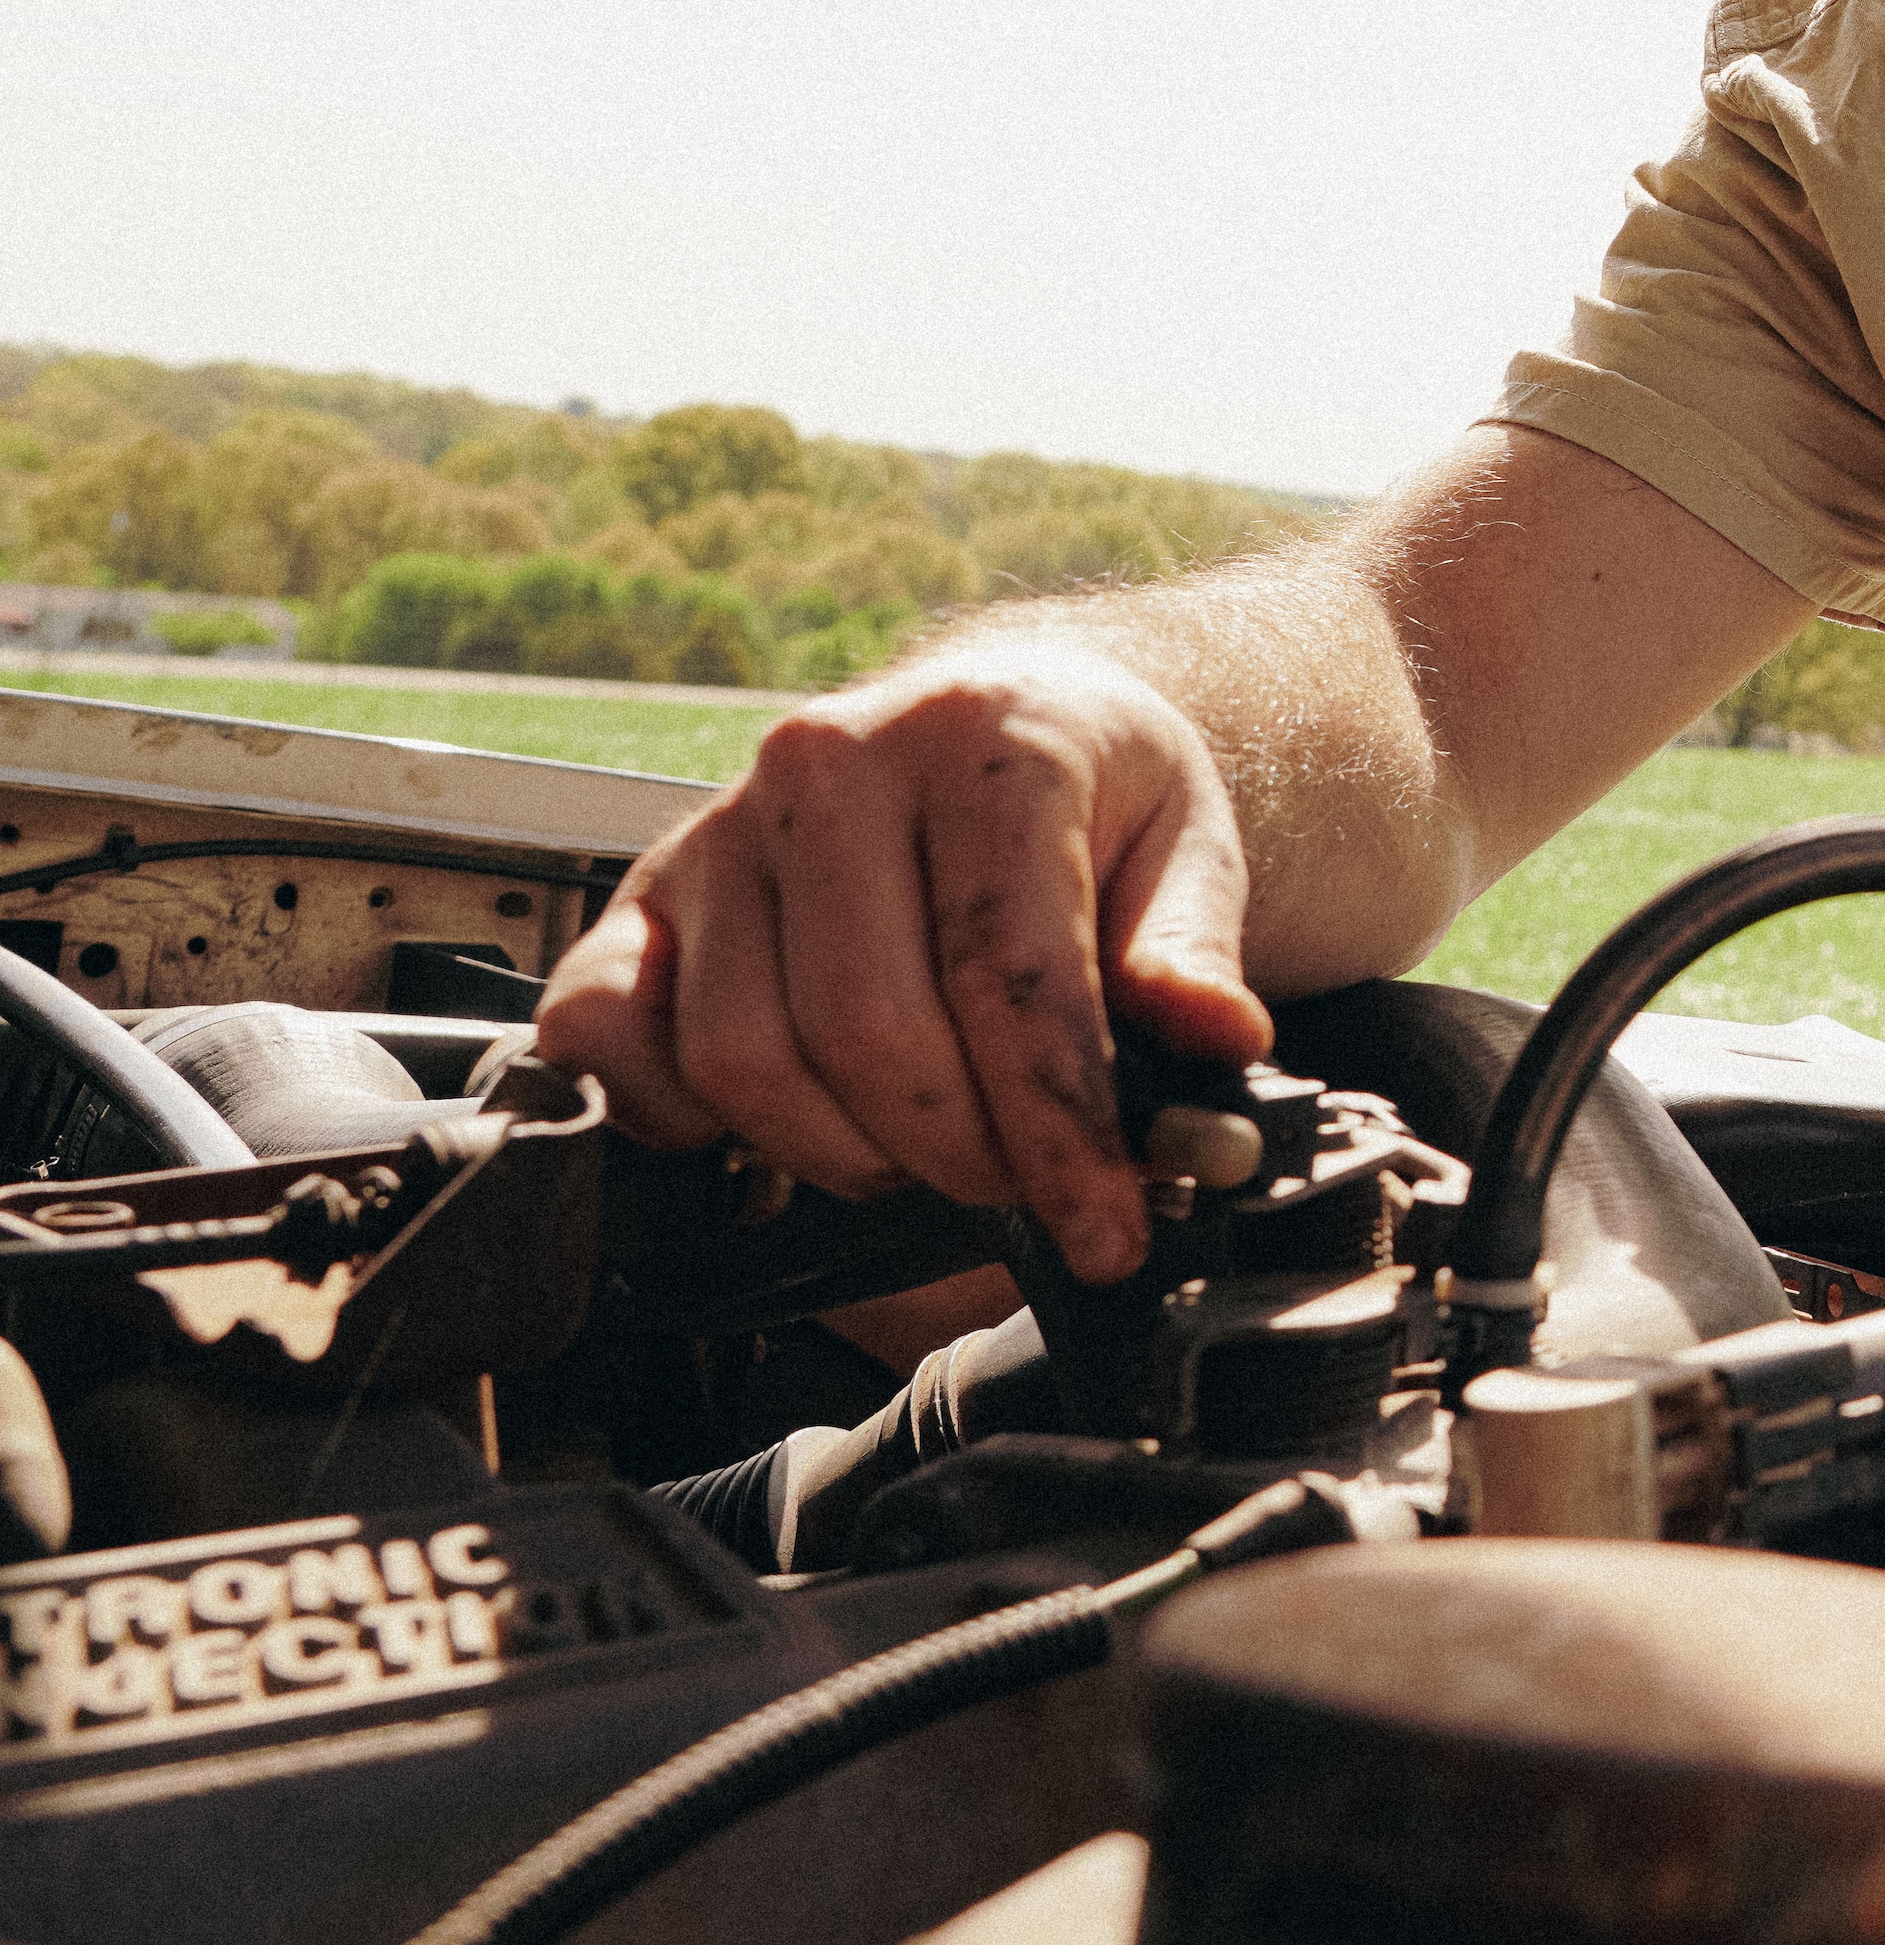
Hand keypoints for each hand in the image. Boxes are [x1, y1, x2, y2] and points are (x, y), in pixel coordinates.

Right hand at [537, 643, 1269, 1283]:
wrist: (997, 719)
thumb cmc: (1092, 795)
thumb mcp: (1185, 846)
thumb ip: (1189, 950)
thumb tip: (1217, 1040)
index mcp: (980, 738)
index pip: (1006, 976)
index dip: (1058, 1131)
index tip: (1105, 1226)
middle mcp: (828, 765)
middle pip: (867, 1033)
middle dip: (957, 1154)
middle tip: (1020, 1185)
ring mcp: (719, 825)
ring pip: (746, 1058)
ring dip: (843, 1152)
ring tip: (926, 1145)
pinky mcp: (642, 889)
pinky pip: (608, 1037)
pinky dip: (683, 1116)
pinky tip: (783, 1122)